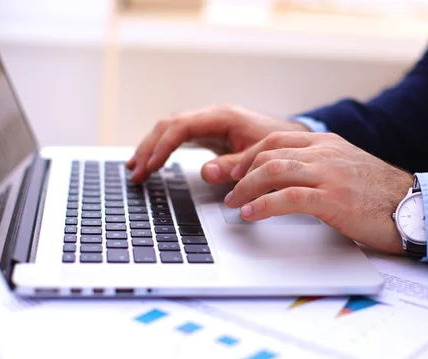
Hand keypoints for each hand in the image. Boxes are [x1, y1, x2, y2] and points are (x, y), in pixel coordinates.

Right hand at [126, 104, 309, 182]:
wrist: (292, 138)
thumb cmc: (278, 144)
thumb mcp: (257, 156)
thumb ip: (233, 165)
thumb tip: (205, 172)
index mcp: (221, 117)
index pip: (180, 127)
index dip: (162, 146)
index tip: (150, 166)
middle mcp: (211, 116)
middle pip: (168, 125)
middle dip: (149, 148)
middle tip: (136, 172)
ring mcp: (207, 122)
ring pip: (169, 129)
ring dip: (150, 147)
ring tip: (135, 169)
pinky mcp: (208, 132)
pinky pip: (178, 136)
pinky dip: (162, 148)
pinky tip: (152, 161)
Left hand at [224, 131, 413, 254]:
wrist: (415, 208)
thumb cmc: (380, 194)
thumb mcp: (346, 169)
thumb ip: (318, 167)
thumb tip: (289, 179)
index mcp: (326, 144)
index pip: (276, 140)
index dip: (249, 155)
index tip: (235, 171)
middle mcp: (325, 153)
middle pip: (269, 153)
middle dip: (241, 172)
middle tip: (230, 191)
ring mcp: (329, 174)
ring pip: (274, 170)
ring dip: (247, 188)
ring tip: (235, 203)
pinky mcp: (333, 198)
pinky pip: (288, 198)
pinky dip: (264, 205)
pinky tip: (252, 214)